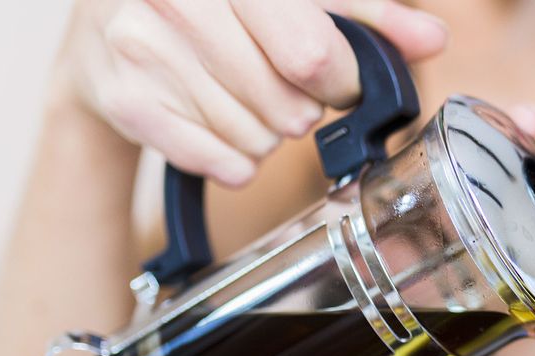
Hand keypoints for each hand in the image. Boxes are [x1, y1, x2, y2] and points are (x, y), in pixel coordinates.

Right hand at [52, 0, 447, 186]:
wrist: (102, 33)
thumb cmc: (213, 10)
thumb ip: (364, 15)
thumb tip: (432, 39)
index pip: (313, 53)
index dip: (338, 81)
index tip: (332, 82)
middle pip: (286, 104)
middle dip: (298, 111)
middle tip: (277, 92)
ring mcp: (143, 43)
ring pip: (255, 137)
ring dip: (263, 136)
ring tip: (239, 103)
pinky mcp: (125, 97)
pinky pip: (216, 160)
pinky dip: (232, 161)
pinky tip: (220, 132)